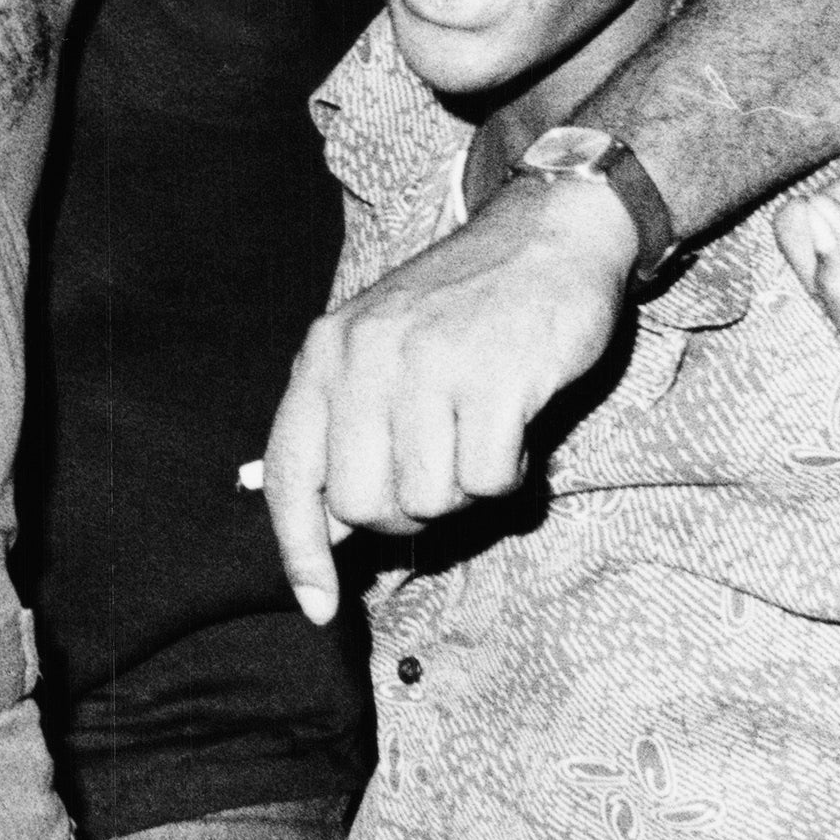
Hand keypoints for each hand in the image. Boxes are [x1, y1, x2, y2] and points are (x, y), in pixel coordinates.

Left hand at [256, 168, 640, 621]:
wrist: (547, 233)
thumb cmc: (465, 310)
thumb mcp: (383, 351)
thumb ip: (350, 431)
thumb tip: (332, 536)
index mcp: (327, 353)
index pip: (291, 474)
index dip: (300, 551)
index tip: (320, 606)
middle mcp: (366, 356)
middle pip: (365, 506)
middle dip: (409, 516)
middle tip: (446, 476)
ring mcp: (430, 364)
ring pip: (430, 500)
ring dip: (467, 494)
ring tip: (485, 442)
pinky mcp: (496, 376)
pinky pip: (490, 480)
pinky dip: (512, 478)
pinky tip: (519, 437)